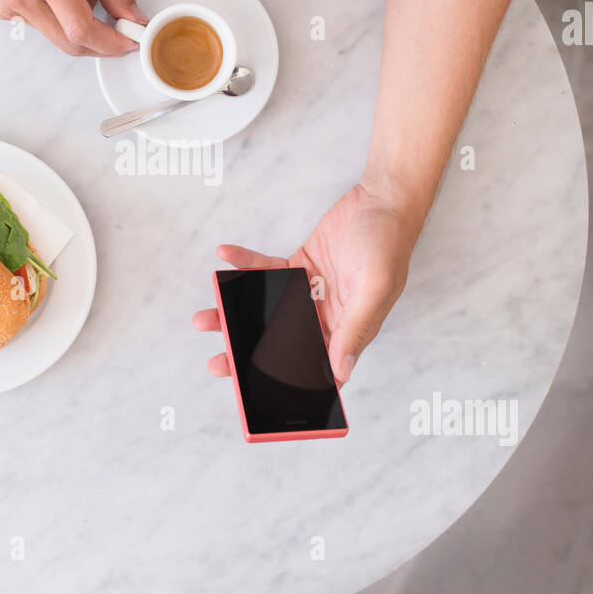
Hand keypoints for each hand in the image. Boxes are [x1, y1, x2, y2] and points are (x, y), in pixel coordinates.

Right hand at [0, 0, 147, 56]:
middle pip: (69, 43)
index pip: (81, 30)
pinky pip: (39, 25)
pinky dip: (57, 13)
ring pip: (56, 35)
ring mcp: (6, 4)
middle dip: (99, 40)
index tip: (129, 42)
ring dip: (76, 19)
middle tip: (118, 23)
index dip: (110, 43)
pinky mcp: (0, 8)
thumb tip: (131, 17)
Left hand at [191, 183, 417, 384]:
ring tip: (204, 318)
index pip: (314, 367)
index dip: (286, 382)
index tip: (253, 392)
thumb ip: (355, 329)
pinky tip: (224, 259)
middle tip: (217, 363)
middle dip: (247, 353)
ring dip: (235, 313)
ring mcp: (308, 293)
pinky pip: (265, 271)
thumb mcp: (374, 288)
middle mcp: (326, 317)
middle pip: (281, 343)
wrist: (382, 201)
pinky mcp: (298, 268)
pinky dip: (243, 266)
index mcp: (347, 331)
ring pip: (265, 310)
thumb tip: (340, 372)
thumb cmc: (388, 244)